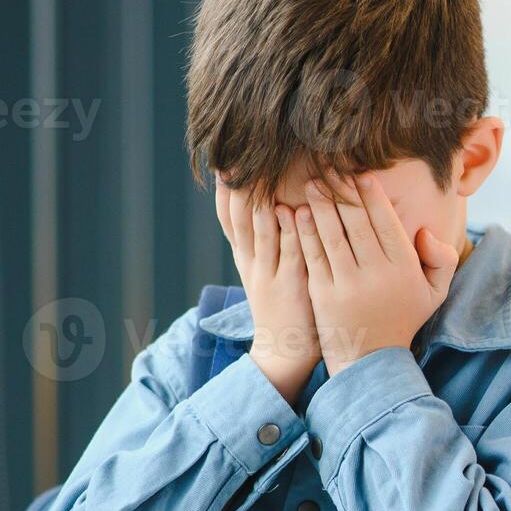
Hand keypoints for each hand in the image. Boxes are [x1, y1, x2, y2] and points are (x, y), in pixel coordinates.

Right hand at [214, 180, 318, 404]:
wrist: (285, 354)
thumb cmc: (285, 308)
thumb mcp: (269, 273)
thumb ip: (271, 243)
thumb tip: (275, 209)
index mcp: (245, 260)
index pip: (229, 220)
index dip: (224, 192)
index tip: (220, 162)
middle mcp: (251, 264)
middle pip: (238, 220)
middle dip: (235, 188)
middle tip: (230, 157)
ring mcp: (268, 275)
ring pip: (260, 233)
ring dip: (258, 202)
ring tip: (255, 174)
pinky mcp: (289, 286)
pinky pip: (288, 254)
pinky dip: (288, 231)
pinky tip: (290, 210)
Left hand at [294, 173, 459, 375]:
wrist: (370, 361)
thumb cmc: (403, 319)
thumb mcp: (435, 293)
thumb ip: (442, 259)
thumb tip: (424, 231)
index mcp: (403, 268)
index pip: (385, 222)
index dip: (371, 196)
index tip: (360, 174)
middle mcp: (376, 273)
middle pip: (356, 222)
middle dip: (343, 192)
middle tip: (330, 168)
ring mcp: (347, 284)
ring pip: (332, 235)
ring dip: (321, 206)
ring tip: (312, 183)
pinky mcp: (322, 294)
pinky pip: (313, 256)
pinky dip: (305, 232)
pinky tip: (299, 213)